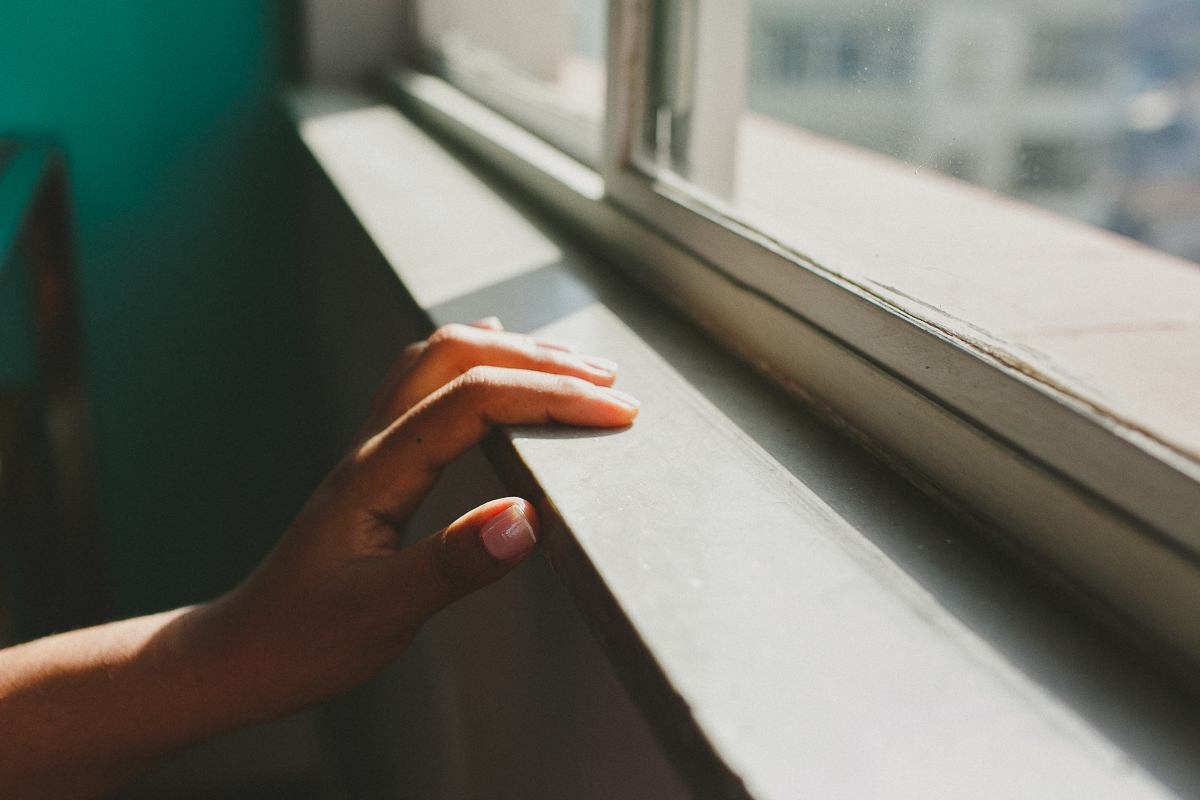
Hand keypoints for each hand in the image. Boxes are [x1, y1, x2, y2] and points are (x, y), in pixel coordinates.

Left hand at [195, 319, 640, 714]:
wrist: (244, 652)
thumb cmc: (304, 639)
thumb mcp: (381, 614)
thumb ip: (452, 565)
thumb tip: (527, 519)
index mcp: (377, 471)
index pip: (475, 402)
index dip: (550, 397)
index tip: (615, 413)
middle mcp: (374, 445)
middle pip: (456, 356)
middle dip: (540, 359)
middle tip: (609, 383)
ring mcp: (373, 449)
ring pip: (439, 359)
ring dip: (510, 351)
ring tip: (575, 365)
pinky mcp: (379, 464)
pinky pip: (425, 383)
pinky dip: (474, 360)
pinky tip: (493, 354)